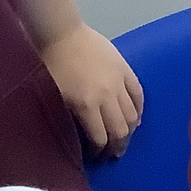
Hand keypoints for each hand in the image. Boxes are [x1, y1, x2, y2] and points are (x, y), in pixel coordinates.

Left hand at [41, 25, 144, 156]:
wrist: (62, 34)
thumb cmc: (52, 65)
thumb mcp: (56, 97)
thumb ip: (72, 117)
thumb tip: (84, 134)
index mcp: (87, 105)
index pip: (101, 138)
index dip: (100, 152)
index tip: (97, 157)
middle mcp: (107, 97)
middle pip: (121, 130)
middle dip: (118, 146)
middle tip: (113, 153)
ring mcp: (119, 83)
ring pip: (133, 115)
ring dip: (130, 130)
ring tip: (125, 137)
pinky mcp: (125, 70)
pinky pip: (138, 94)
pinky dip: (139, 109)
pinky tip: (136, 117)